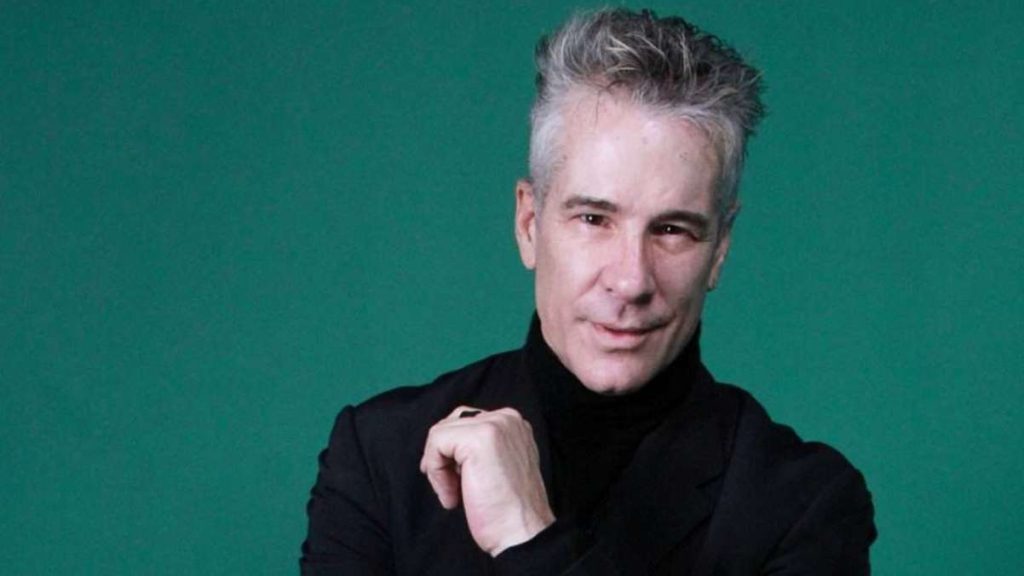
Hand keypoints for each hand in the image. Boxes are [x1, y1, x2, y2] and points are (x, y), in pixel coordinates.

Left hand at [419, 406, 554, 555]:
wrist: (522, 533)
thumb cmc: (509, 510)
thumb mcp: (499, 466)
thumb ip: (480, 449)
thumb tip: (445, 445)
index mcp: (514, 424)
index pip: (466, 423)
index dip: (453, 453)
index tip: (455, 481)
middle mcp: (507, 418)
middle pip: (451, 424)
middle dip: (443, 457)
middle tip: (451, 489)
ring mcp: (494, 424)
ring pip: (440, 434)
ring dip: (439, 469)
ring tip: (454, 495)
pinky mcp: (478, 438)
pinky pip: (436, 443)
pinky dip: (436, 473)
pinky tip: (452, 497)